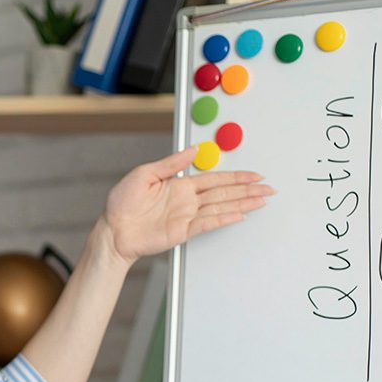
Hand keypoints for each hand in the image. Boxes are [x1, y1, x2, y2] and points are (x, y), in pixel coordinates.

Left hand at [101, 146, 272, 263]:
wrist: (112, 230)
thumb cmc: (122, 202)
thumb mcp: (145, 173)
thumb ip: (172, 163)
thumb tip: (193, 149)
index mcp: (180, 185)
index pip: (215, 179)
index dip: (235, 176)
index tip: (254, 174)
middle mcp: (187, 200)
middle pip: (224, 192)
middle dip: (247, 189)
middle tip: (269, 187)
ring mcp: (186, 216)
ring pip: (221, 207)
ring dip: (242, 203)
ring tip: (262, 200)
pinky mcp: (182, 231)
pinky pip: (207, 223)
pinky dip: (224, 218)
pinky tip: (240, 214)